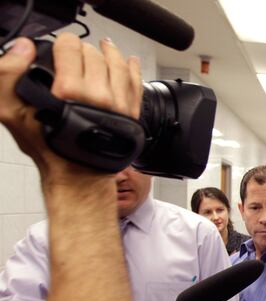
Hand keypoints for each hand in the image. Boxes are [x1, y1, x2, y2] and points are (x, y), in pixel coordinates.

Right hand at [0, 34, 141, 174]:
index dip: (63, 43)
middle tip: (76, 55)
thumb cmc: (49, 149)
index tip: (59, 48)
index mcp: (69, 91)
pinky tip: (129, 61)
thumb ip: (7, 75)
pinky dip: (133, 69)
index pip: (70, 47)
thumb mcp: (12, 112)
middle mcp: (98, 95)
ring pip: (118, 64)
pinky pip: (136, 83)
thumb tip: (24, 47)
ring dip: (110, 53)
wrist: (78, 176)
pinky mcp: (132, 114)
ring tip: (103, 47)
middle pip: (95, 54)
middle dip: (84, 50)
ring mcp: (119, 104)